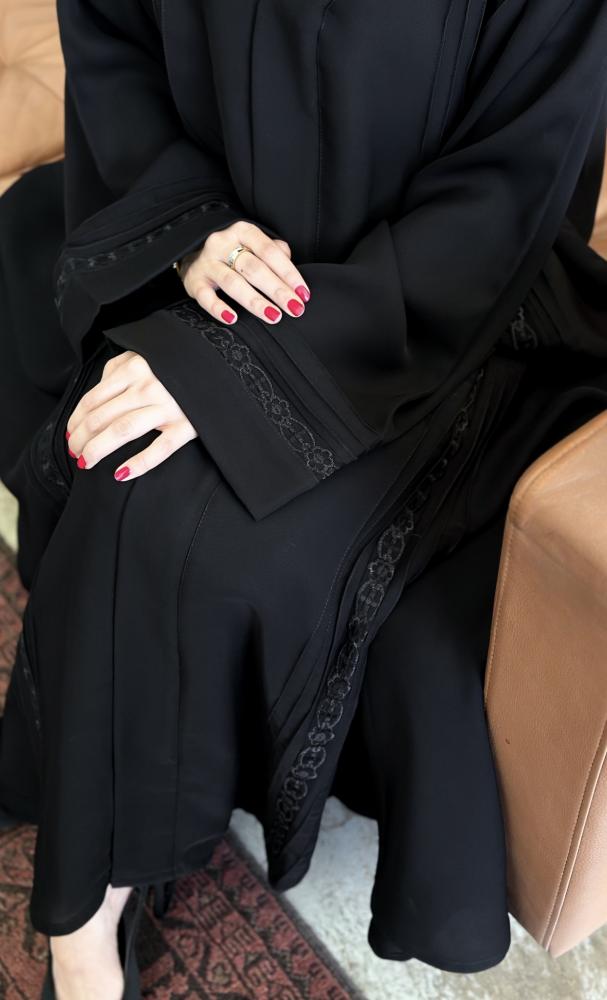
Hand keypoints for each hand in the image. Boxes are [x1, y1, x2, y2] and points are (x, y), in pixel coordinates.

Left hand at [65, 350, 196, 481]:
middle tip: (74, 452)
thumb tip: (96, 395)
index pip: (93, 400)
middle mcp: (148, 387)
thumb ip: (117, 370)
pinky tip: (121, 474)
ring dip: (98, 449)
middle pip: (102, 417)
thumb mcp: (143, 355)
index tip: (69, 433)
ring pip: (123, 431)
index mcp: (133, 369)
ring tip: (86, 462)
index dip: (75, 420)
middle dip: (81, 438)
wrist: (219, 367)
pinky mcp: (188, 425)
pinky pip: (161, 448)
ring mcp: (169, 407)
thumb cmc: (175, 363)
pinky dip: (139, 463)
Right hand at [178, 222, 310, 326]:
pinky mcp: (194, 281)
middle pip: (254, 268)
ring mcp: (207, 262)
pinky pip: (205, 297)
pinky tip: (232, 319)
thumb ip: (272, 251)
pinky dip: (218, 309)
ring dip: (255, 301)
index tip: (303, 293)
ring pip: (233, 283)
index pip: (269, 251)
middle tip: (294, 308)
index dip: (288, 273)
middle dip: (277, 290)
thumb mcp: (253, 245)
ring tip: (273, 316)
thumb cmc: (232, 254)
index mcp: (242, 232)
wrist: (193, 256)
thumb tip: (288, 259)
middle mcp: (223, 243)